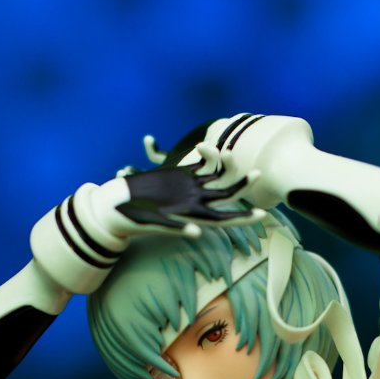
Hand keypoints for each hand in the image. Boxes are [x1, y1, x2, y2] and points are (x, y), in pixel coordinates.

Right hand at [115, 143, 264, 237]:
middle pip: (226, 194)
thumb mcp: (154, 224)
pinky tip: (208, 146)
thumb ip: (177, 228)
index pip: (225, 219)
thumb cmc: (131, 220)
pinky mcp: (180, 174)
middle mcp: (195, 201)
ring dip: (225, 164)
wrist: (116, 206)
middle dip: (242, 185)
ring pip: (216, 176)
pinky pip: (201, 164)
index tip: (262, 215)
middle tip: (258, 172)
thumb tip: (197, 232)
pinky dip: (207, 155)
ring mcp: (190, 187)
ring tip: (228, 152)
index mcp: (193, 216)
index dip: (244, 218)